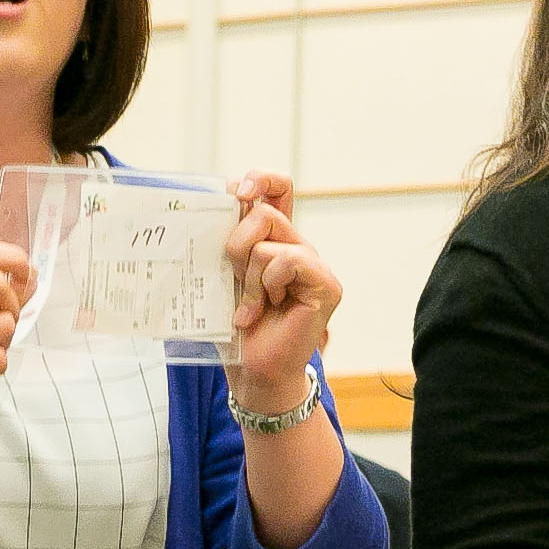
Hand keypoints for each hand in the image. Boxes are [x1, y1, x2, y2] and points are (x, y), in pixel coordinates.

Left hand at [225, 171, 339, 416]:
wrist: (252, 371)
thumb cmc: (234, 327)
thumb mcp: (222, 275)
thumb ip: (227, 239)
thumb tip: (225, 198)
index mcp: (273, 240)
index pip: (277, 188)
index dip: (260, 178)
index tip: (236, 191)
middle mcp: (296, 246)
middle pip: (263, 210)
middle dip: (234, 245)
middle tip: (233, 280)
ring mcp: (313, 264)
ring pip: (268, 240)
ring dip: (249, 277)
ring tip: (251, 307)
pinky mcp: (326, 283)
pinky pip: (288, 260)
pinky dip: (268, 284)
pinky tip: (267, 309)